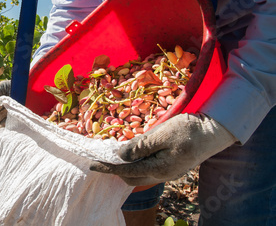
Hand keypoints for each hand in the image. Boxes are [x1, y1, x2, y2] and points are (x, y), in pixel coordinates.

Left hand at [89, 113, 236, 185]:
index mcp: (158, 168)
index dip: (108, 168)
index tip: (93, 164)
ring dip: (126, 168)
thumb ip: (140, 146)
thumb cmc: (188, 130)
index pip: (126, 172)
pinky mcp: (171, 167)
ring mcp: (168, 173)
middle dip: (115, 171)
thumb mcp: (162, 134)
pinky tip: (133, 153)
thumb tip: (120, 155)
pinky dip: (136, 164)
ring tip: (115, 155)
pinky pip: (148, 170)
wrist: (214, 132)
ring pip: (140, 176)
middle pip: (131, 178)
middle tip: (103, 158)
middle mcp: (162, 175)